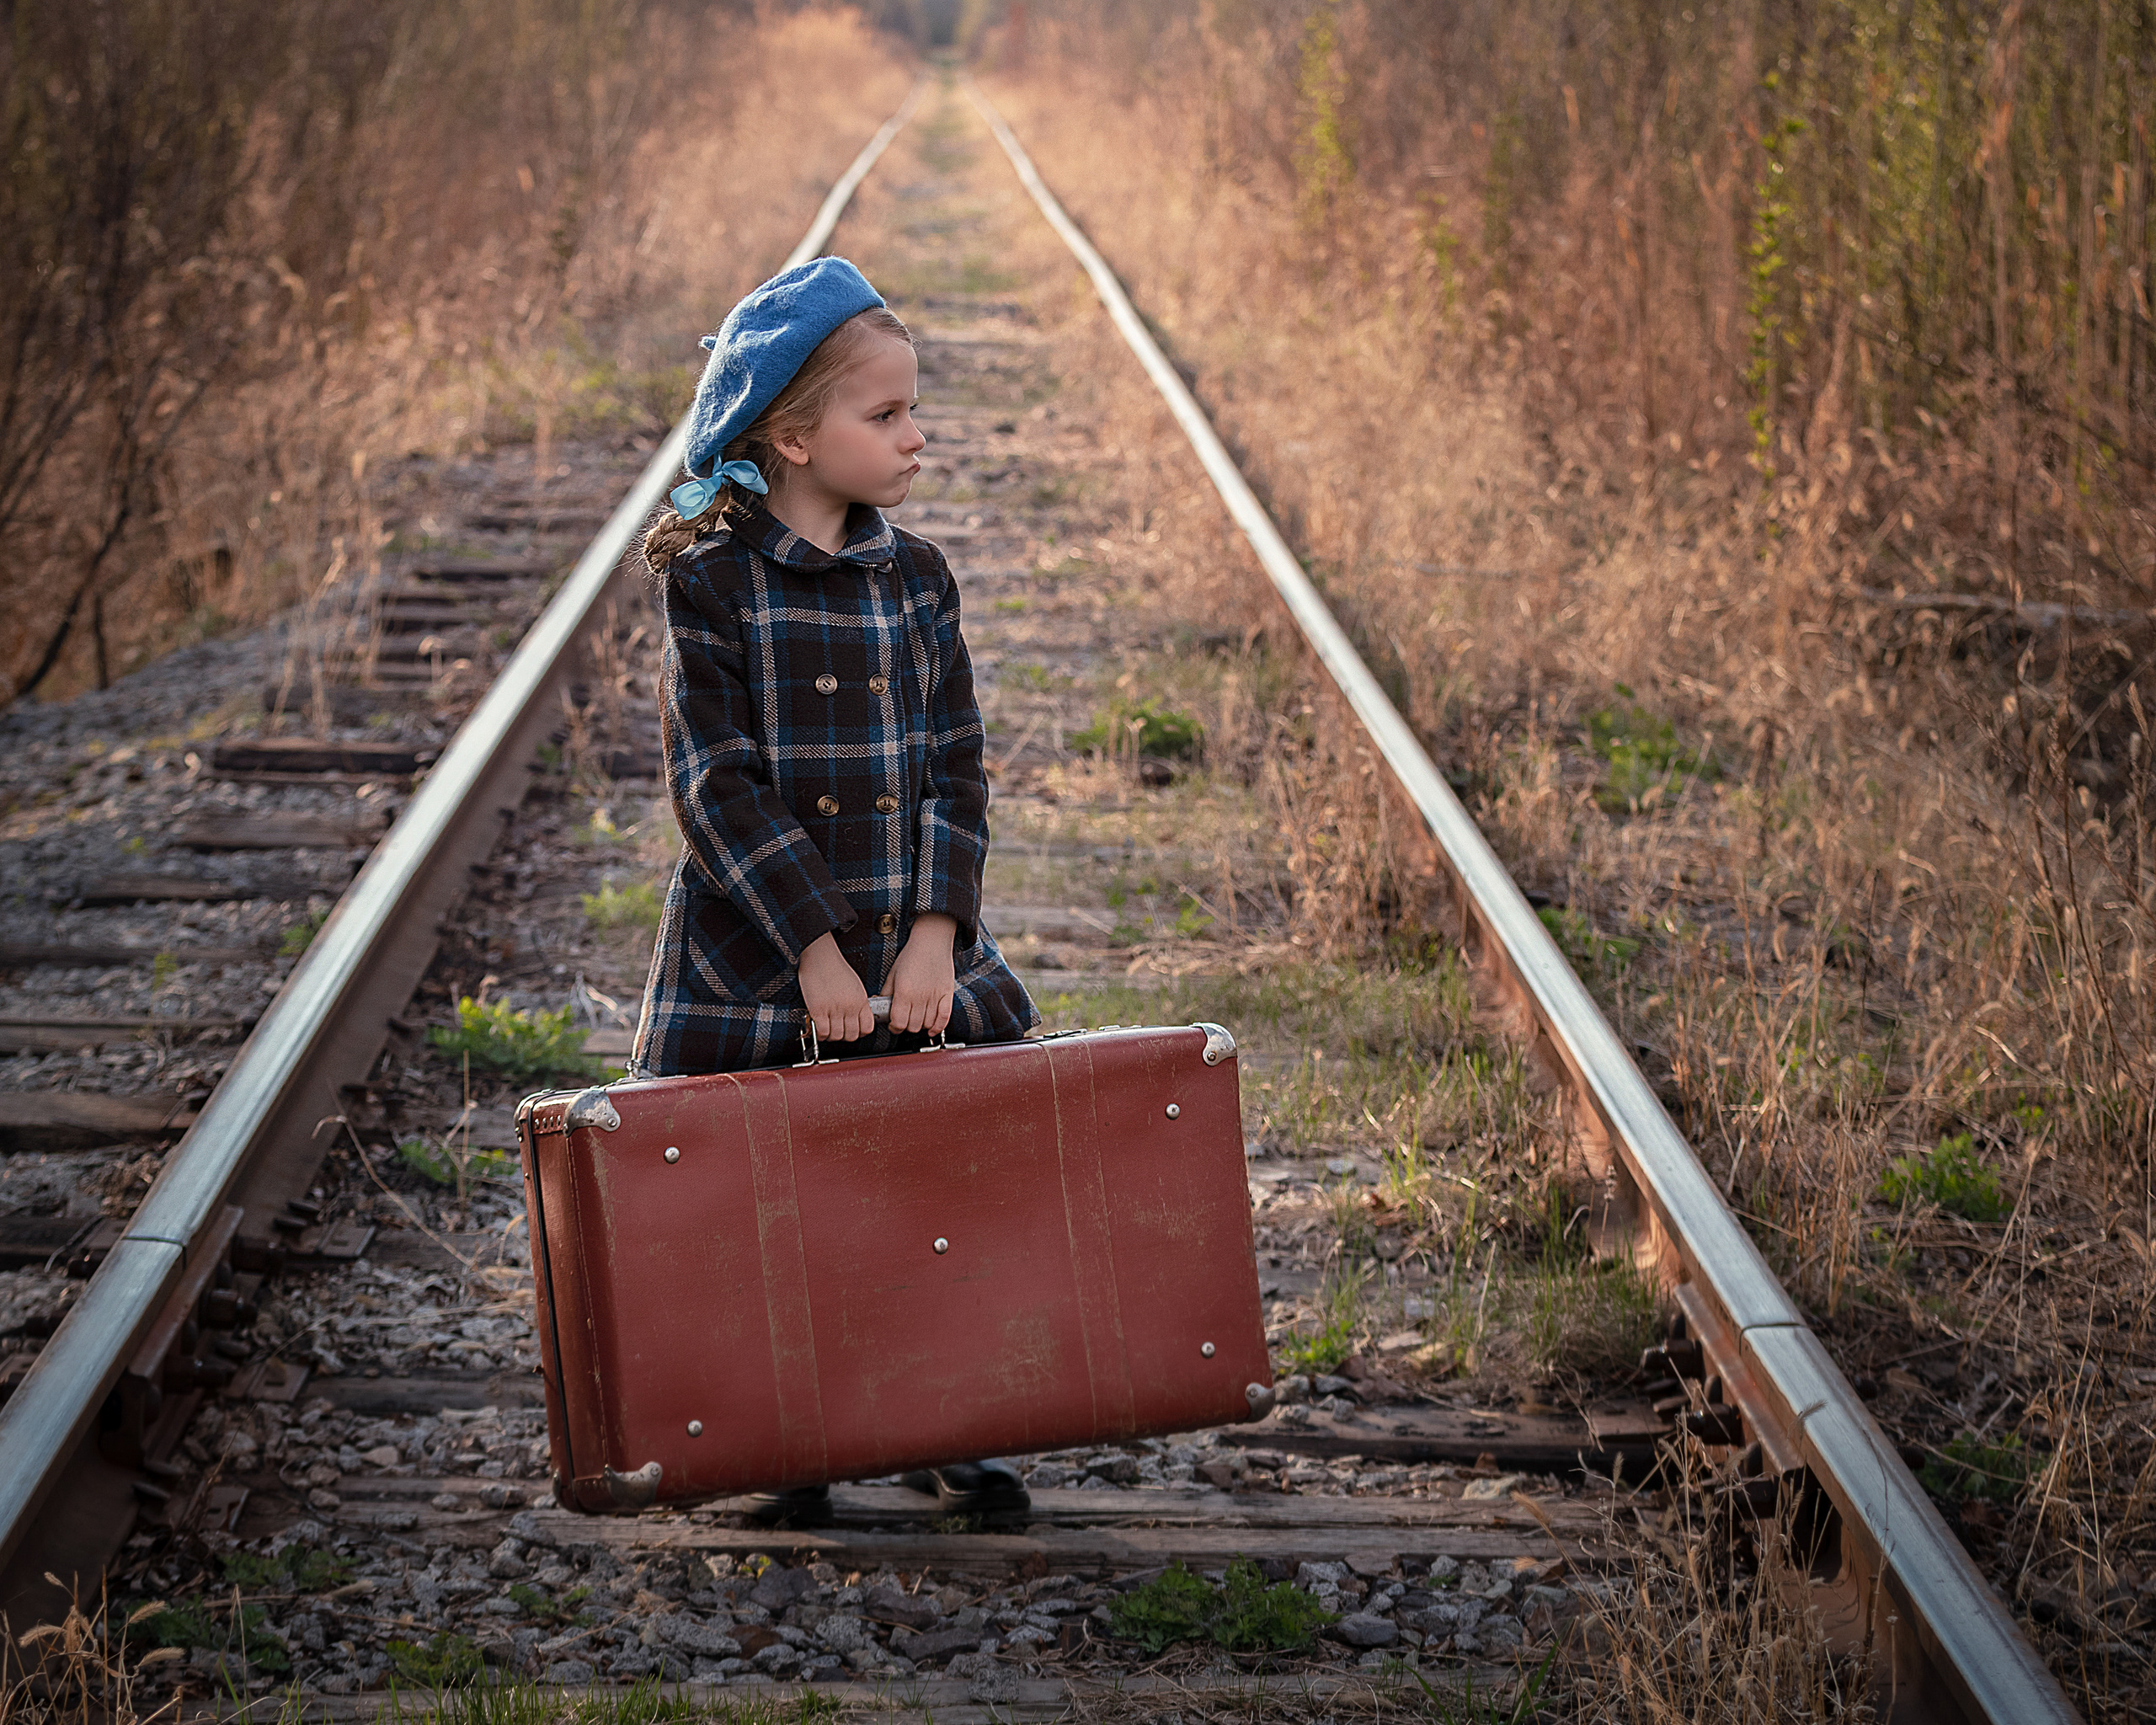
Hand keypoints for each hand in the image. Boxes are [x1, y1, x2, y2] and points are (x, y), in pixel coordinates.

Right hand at [799, 932, 872, 1042]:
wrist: (820, 957)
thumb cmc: (836, 969)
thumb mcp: (856, 986)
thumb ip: (858, 1003)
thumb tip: (857, 1018)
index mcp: (861, 1001)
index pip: (867, 1028)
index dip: (860, 1033)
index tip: (854, 1031)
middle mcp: (850, 1007)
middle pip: (852, 1036)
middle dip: (845, 1037)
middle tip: (839, 1031)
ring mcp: (834, 1009)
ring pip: (837, 1036)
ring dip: (832, 1037)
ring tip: (828, 1030)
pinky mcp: (818, 1009)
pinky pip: (823, 1032)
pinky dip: (821, 1034)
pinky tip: (820, 1028)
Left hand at [886, 912, 956, 1033]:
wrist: (931, 943)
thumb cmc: (910, 957)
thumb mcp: (892, 974)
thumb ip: (886, 994)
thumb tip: (879, 1008)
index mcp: (903, 992)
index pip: (898, 1022)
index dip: (894, 1028)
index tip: (894, 1025)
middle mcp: (919, 996)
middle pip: (912, 1027)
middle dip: (907, 1027)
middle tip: (905, 1020)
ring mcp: (934, 996)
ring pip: (927, 1024)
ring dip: (921, 1026)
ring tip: (917, 1019)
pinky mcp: (947, 994)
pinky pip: (944, 1018)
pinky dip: (938, 1027)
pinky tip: (932, 1028)